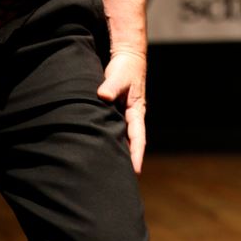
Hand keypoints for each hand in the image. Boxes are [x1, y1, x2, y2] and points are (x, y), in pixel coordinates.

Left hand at [96, 50, 147, 174]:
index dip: (136, 155)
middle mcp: (132, 118)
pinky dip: (112, 144)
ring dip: (120, 154)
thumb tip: (102, 96)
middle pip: (132, 144)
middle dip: (129, 162)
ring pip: (123, 140)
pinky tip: (103, 154)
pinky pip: (115, 133)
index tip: (135, 171)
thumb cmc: (125, 68)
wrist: (127, 59)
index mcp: (136, 112)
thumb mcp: (119, 76)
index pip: (138, 138)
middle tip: (122, 181)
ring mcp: (125, 117)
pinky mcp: (116, 115)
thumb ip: (110, 86)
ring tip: (112, 173)